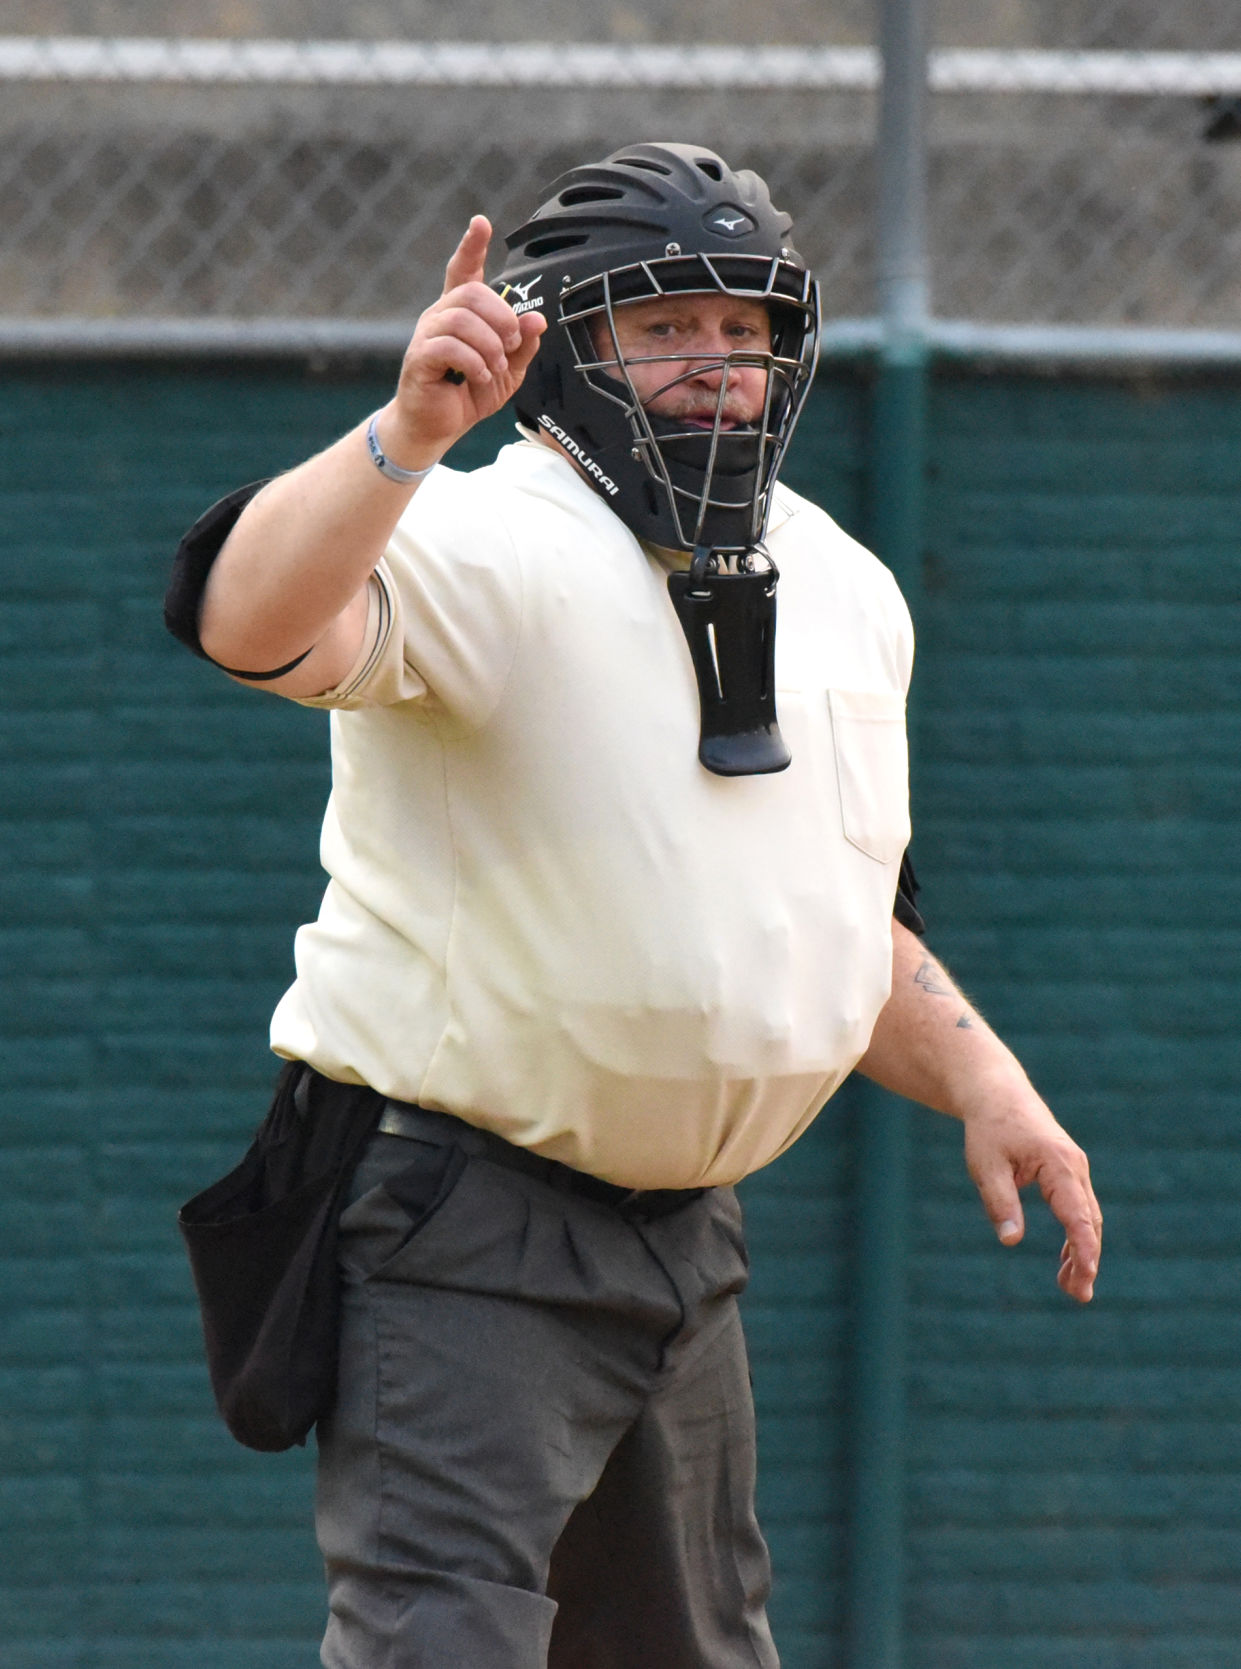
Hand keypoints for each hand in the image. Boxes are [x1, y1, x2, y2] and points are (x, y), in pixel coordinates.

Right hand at [379, 215, 546, 466]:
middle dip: (501, 318)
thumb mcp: (509, 370)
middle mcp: (440, 315)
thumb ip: (523, 344)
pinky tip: (480, 376)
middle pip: (472, 294)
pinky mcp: (420, 358)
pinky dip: (473, 363)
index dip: (472, 246)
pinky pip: (449, 347)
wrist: (439, 426)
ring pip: (462, 320)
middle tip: (512, 344)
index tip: (481, 223)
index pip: (464, 270)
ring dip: (489, 346)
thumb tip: (538, 319)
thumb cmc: (470, 392)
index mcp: (461, 312)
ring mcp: (427, 335)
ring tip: (496, 368)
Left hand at [960, 1078, 1101, 1302]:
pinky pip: (1078, 1208)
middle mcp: (1075, 1167)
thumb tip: (1011, 1241)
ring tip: (1071, 1287)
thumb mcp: (986, 1167)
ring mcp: (1075, 1169)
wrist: (997, 1093)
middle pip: (1089, 1221)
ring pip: (1087, 1217)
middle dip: (1086, 1259)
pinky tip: (1066, 1260)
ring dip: (1082, 1251)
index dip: (1084, 1249)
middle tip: (1078, 1296)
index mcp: (1059, 1164)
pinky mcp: (1068, 1171)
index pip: (1078, 1215)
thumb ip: (1001, 1203)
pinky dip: (1076, 1234)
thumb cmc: (989, 1129)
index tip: (1087, 1277)